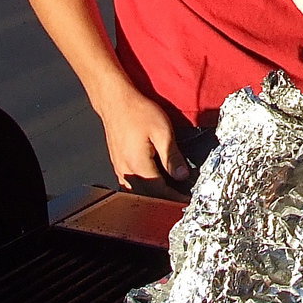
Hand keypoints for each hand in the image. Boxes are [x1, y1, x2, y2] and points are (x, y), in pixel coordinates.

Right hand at [96, 80, 191, 199]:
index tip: (186, 200)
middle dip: (164, 199)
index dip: (174, 197)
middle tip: (179, 198)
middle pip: (146, 195)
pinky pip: (129, 183)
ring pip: (135, 191)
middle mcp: (126, 170)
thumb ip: (172, 156)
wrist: (116, 101)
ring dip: (152, 195)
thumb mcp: (163, 131)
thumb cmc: (138, 112)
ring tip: (168, 193)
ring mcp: (119, 167)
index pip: (159, 190)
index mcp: (138, 165)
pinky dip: (141, 188)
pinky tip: (151, 182)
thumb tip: (182, 176)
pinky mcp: (117, 162)